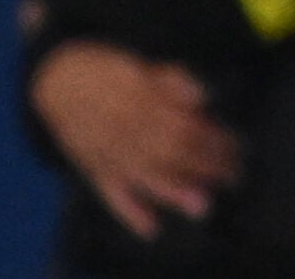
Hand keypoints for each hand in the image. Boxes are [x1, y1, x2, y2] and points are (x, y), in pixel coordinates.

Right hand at [29, 41, 239, 238]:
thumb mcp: (143, 66)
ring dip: (176, 192)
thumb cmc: (111, 71)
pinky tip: (151, 228)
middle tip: (232, 175)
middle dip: (205, 166)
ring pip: (143, 176)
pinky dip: (129, 213)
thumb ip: (173, 81)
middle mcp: (123, 128)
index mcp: (139, 100)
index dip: (212, 138)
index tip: (236, 147)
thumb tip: (203, 99)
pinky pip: (109, 193)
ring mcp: (107, 151)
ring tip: (203, 204)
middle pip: (171, 152)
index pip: (184, 125)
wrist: (58, 81)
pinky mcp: (92, 168)